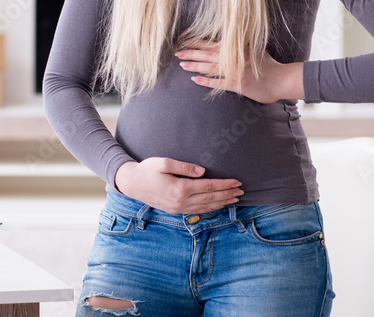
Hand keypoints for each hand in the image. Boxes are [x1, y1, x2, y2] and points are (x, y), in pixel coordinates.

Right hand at [114, 157, 242, 213]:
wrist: (132, 183)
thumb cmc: (147, 169)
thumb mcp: (164, 162)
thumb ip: (184, 167)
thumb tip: (203, 171)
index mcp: (180, 188)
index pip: (208, 186)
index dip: (224, 184)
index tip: (237, 181)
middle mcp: (181, 201)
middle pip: (210, 198)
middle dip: (227, 194)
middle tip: (242, 191)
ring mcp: (178, 208)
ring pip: (206, 207)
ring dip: (221, 203)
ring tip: (234, 199)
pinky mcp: (175, 210)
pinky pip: (197, 210)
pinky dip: (210, 208)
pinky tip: (217, 205)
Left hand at [175, 39, 303, 103]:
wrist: (281, 79)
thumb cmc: (270, 65)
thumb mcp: (256, 50)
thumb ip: (243, 47)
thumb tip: (234, 43)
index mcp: (237, 50)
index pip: (213, 45)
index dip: (198, 43)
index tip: (185, 42)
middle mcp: (234, 59)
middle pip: (208, 55)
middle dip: (191, 54)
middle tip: (177, 53)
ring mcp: (234, 72)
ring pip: (210, 68)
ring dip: (195, 66)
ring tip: (182, 65)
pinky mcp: (237, 85)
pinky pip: (218, 83)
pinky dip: (206, 81)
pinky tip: (195, 80)